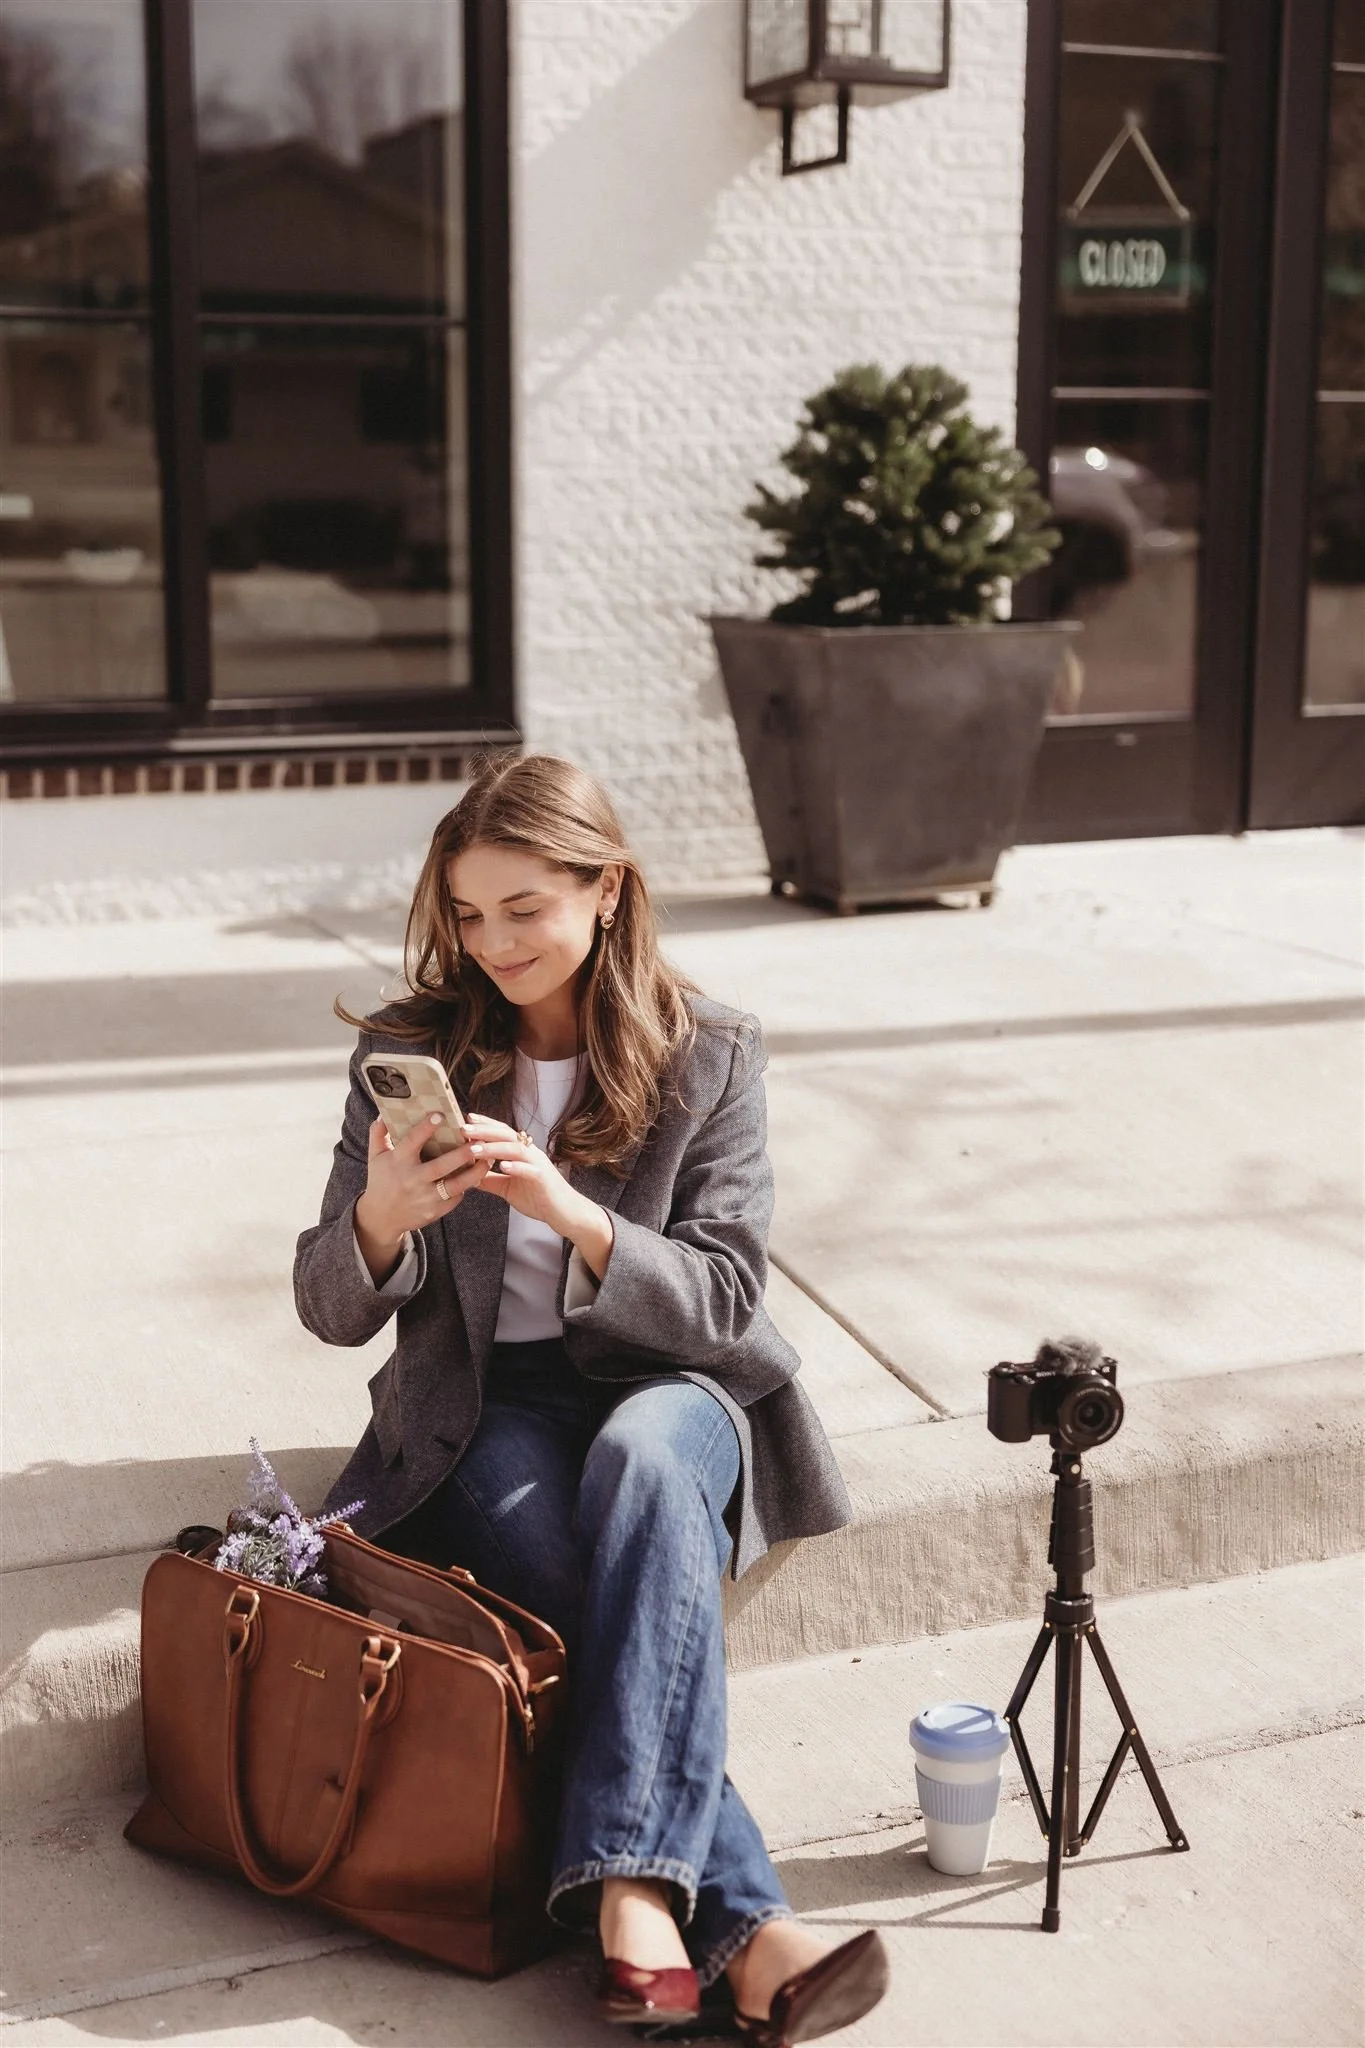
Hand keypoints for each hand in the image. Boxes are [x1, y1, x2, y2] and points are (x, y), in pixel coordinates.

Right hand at [354, 1113, 488, 1280]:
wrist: (381, 1217)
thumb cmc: (381, 1180)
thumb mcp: (375, 1156)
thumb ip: (378, 1133)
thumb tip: (383, 1112)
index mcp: (398, 1162)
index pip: (412, 1141)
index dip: (426, 1127)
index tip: (440, 1114)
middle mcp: (412, 1180)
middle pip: (441, 1166)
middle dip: (462, 1154)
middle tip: (479, 1141)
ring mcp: (424, 1197)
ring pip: (455, 1185)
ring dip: (474, 1173)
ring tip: (488, 1159)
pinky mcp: (434, 1211)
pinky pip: (455, 1198)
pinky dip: (466, 1187)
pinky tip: (476, 1176)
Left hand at [463, 1114, 613, 1280]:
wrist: (565, 1213)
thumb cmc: (539, 1198)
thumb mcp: (508, 1188)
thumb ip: (491, 1180)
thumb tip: (469, 1176)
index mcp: (522, 1154)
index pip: (502, 1133)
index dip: (486, 1125)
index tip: (467, 1119)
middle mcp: (531, 1154)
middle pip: (506, 1136)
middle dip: (484, 1131)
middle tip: (463, 1128)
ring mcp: (538, 1165)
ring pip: (515, 1150)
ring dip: (494, 1148)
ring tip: (474, 1148)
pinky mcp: (544, 1179)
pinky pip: (530, 1170)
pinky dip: (517, 1167)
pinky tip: (502, 1166)